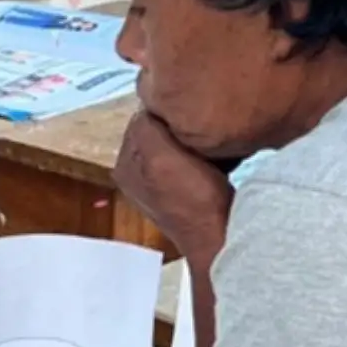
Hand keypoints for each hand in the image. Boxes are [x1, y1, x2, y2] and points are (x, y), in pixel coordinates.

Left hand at [112, 111, 232, 260]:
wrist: (222, 239)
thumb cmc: (194, 200)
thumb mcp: (160, 156)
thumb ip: (145, 127)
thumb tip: (148, 107)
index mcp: (124, 165)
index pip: (140, 119)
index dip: (164, 110)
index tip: (187, 108)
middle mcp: (138, 176)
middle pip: (159, 132)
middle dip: (179, 125)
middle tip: (203, 122)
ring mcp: (162, 185)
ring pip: (178, 143)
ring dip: (196, 139)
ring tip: (214, 141)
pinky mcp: (187, 192)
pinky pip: (195, 160)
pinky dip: (207, 155)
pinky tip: (222, 157)